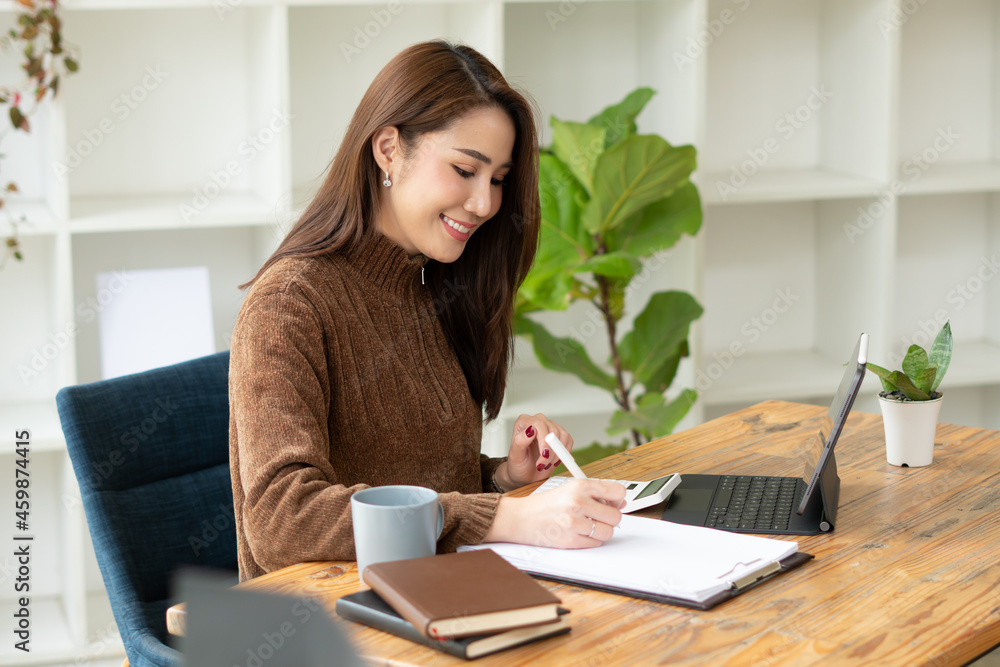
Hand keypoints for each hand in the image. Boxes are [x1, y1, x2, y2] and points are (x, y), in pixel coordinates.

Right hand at [483, 479, 626, 547]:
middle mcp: (578, 502)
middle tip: (596, 517)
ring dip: (600, 531)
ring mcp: (574, 523)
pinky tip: (577, 533)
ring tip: (585, 525)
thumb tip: (621, 503)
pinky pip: (595, 544)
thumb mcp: (569, 489)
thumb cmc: (545, 504)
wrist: (520, 518)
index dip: (617, 500)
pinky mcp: (571, 540)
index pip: (618, 492)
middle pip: (616, 516)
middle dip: (609, 519)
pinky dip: (589, 540)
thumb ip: (595, 494)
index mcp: (580, 485)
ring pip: (607, 532)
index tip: (611, 503)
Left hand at [496, 413, 571, 490]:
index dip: (544, 441)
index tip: (544, 456)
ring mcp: (549, 426)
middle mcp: (537, 421)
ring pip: (562, 435)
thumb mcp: (515, 456)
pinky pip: (568, 439)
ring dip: (557, 453)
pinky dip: (564, 453)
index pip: (539, 424)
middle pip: (553, 430)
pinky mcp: (559, 434)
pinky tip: (554, 460)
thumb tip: (530, 430)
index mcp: (524, 422)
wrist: (524, 473)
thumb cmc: (517, 464)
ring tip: (546, 463)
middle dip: (551, 451)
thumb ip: (520, 442)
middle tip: (543, 465)